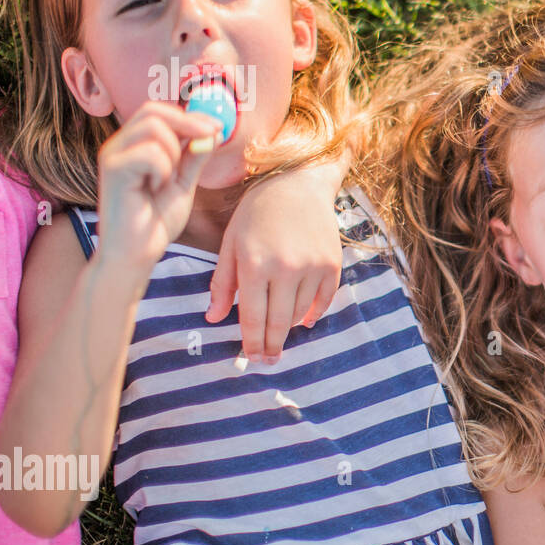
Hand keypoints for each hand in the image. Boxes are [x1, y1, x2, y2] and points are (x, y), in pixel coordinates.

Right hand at [96, 101, 220, 271]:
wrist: (137, 253)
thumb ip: (194, 157)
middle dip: (189, 121)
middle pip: (153, 110)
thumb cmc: (156, 221)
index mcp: (135, 145)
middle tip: (211, 136)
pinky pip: (149, 152)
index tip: (218, 126)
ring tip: (168, 179)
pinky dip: (163, 169)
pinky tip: (154, 188)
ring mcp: (113, 154)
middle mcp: (120, 144)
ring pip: (153, 127)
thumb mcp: (184, 183)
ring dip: (174, 151)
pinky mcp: (112, 169)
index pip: (160, 113)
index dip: (192, 115)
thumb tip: (213, 131)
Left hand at [207, 164, 344, 363]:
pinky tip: (305, 319)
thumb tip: (213, 317)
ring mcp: (312, 266)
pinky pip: (324, 300)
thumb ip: (222, 282)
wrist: (298, 183)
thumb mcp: (230, 243)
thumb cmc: (256, 212)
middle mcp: (285, 268)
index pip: (252, 316)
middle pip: (278, 322)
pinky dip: (314, 313)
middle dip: (272, 346)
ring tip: (282, 336)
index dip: (251, 341)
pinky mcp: (332, 264)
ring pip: (301, 313)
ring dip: (290, 328)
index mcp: (254, 264)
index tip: (251, 357)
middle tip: (268, 361)